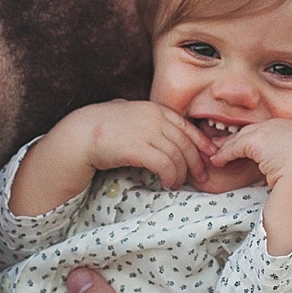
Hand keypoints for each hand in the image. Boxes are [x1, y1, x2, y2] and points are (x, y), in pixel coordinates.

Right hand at [12, 102, 214, 214]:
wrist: (80, 134)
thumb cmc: (105, 128)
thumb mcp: (132, 117)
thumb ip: (150, 121)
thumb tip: (165, 133)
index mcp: (156, 109)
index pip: (188, 128)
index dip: (203, 144)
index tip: (210, 157)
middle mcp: (155, 118)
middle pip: (186, 144)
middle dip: (197, 163)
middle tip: (202, 178)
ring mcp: (147, 132)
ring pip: (178, 157)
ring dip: (182, 174)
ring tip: (178, 183)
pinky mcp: (138, 148)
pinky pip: (165, 165)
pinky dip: (171, 176)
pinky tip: (168, 183)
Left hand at [211, 119, 291, 254]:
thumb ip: (286, 163)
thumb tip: (276, 170)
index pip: (268, 133)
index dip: (251, 143)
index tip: (240, 151)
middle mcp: (285, 126)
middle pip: (253, 131)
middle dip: (236, 141)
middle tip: (220, 150)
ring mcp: (272, 130)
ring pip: (242, 138)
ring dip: (226, 148)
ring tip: (216, 158)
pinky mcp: (259, 139)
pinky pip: (236, 146)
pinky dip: (225, 154)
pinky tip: (217, 161)